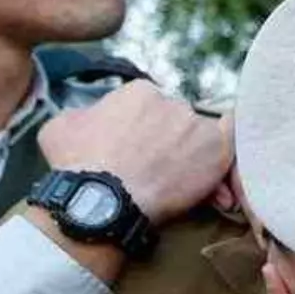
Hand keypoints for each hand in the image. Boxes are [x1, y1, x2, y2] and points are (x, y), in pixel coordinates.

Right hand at [39, 81, 231, 223]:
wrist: (102, 200)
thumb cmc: (76, 167)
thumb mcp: (60, 128)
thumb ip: (83, 115)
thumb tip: (92, 116)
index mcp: (138, 93)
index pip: (149, 109)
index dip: (144, 133)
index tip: (137, 154)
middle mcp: (172, 102)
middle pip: (176, 122)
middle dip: (168, 143)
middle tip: (155, 173)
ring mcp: (197, 126)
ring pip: (200, 137)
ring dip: (193, 157)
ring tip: (178, 185)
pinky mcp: (217, 151)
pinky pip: (235, 137)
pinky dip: (233, 140)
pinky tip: (228, 148)